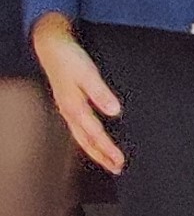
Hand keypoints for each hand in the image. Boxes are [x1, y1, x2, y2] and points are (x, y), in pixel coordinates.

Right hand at [32, 17, 120, 174]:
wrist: (50, 46)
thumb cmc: (70, 59)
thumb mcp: (88, 73)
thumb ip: (101, 93)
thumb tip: (115, 111)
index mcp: (74, 107)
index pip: (94, 135)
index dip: (107, 149)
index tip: (120, 161)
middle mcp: (70, 112)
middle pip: (86, 141)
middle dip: (102, 156)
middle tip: (118, 169)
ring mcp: (67, 109)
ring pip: (81, 137)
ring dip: (96, 150)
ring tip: (109, 161)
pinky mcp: (69, 104)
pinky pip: (79, 129)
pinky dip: (88, 139)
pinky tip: (95, 141)